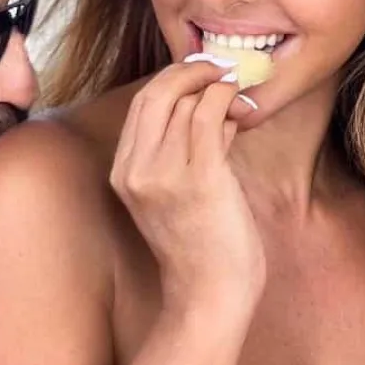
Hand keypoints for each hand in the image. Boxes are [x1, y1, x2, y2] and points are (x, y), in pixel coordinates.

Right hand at [111, 58, 265, 316]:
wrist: (208, 296)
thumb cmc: (200, 248)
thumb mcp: (172, 195)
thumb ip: (180, 151)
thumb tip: (210, 106)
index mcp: (123, 173)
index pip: (140, 106)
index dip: (170, 80)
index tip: (198, 73)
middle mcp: (135, 170)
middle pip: (155, 95)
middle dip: (189, 72)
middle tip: (219, 68)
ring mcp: (164, 175)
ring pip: (185, 102)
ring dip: (215, 86)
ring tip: (236, 91)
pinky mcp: (199, 180)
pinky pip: (209, 117)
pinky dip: (226, 100)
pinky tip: (241, 107)